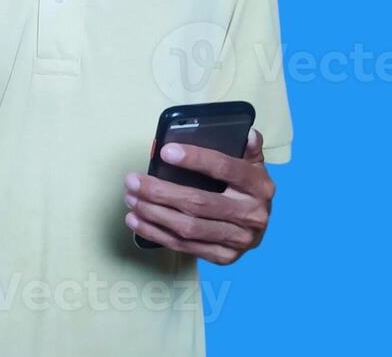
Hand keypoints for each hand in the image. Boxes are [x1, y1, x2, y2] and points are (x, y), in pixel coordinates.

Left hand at [123, 129, 276, 264]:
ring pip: (188, 228)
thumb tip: (247, 133)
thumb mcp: (253, 163)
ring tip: (130, 198)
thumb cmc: (247, 186)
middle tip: (131, 180)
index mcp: (258, 185)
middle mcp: (252, 215)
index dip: (195, 159)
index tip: (165, 152)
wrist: (261, 223)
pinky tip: (137, 220)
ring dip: (153, 213)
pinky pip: (185, 247)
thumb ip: (248, 147)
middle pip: (199, 203)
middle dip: (160, 192)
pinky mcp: (224, 257)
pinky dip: (156, 234)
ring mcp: (238, 240)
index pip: (224, 169)